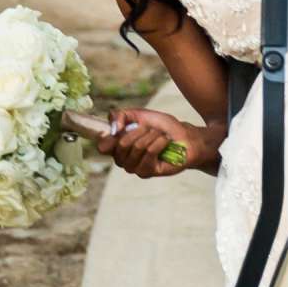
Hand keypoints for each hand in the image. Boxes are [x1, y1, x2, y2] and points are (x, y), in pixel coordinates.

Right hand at [98, 108, 219, 179]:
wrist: (185, 137)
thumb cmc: (163, 127)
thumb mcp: (140, 114)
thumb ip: (121, 115)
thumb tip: (112, 129)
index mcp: (117, 146)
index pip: (102, 146)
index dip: (109, 137)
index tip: (121, 128)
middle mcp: (122, 159)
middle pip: (121, 143)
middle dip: (139, 130)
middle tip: (150, 129)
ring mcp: (134, 168)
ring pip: (136, 148)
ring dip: (151, 136)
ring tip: (160, 135)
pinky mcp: (147, 172)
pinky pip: (149, 153)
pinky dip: (159, 143)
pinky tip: (165, 142)